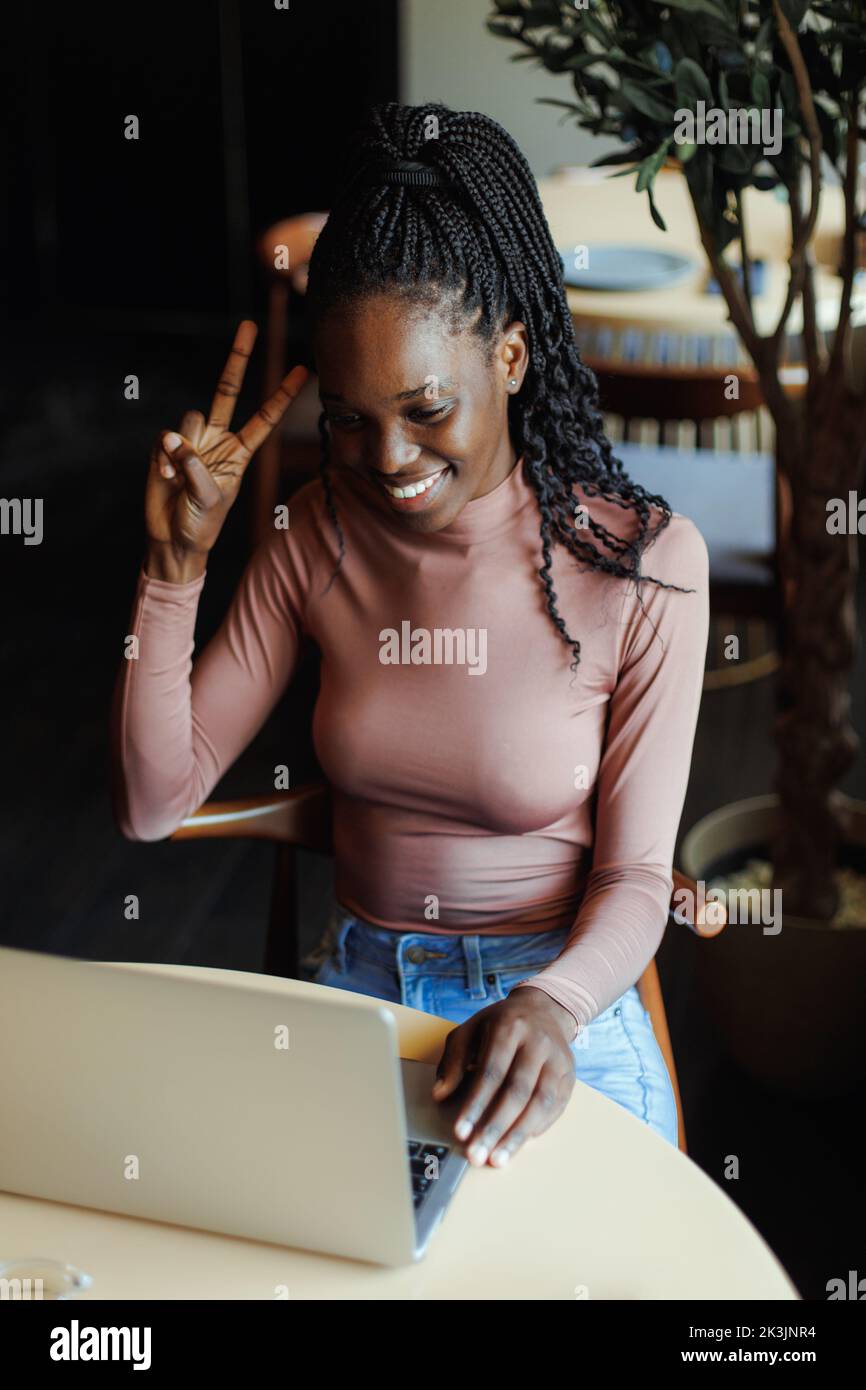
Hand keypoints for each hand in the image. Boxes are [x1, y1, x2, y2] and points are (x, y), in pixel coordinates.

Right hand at [144, 319, 307, 557]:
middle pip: (227, 390)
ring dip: (184, 446)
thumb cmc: (201, 524)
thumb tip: (173, 437)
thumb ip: (195, 466)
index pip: (265, 418)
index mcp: (239, 453)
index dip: (282, 395)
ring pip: (191, 418)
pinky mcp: (164, 447)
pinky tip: (165, 477)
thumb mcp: (210, 498)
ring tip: (179, 476)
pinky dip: (164, 457)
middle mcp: (217, 440)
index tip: (303, 371)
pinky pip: (165, 438)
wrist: (172, 539)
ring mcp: (190, 441)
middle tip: (250, 325)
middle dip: (237, 358)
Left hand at [432, 987, 576, 1167]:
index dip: (476, 1105)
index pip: (492, 1072)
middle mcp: (538, 1043)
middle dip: (495, 1128)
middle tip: (477, 1155)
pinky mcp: (569, 1075)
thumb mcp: (470, 1030)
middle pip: (517, 1091)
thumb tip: (439, 1094)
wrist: (543, 1010)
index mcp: (510, 1028)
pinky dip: (537, 1128)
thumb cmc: (500, 1025)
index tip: (461, 1132)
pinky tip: (518, 1143)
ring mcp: (558, 1060)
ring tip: (497, 1159)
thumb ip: (453, 1061)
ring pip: (541, 1103)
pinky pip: (556, 1107)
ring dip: (517, 1136)